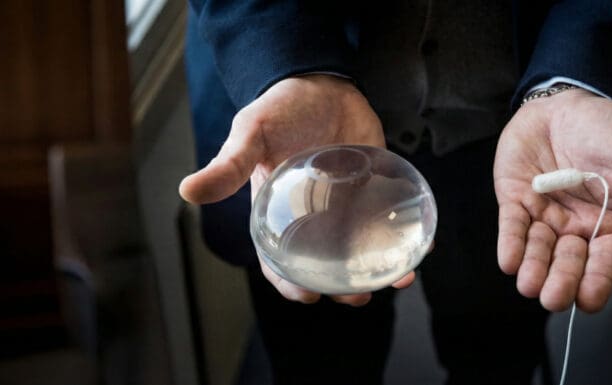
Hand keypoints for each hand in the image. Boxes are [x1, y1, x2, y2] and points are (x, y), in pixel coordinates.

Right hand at [179, 74, 414, 305]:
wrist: (320, 80)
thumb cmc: (279, 109)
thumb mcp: (250, 134)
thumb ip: (228, 165)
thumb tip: (188, 191)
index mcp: (279, 214)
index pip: (281, 260)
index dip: (290, 282)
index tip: (309, 295)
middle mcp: (315, 217)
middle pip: (327, 265)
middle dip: (343, 288)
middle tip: (359, 297)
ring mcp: (347, 207)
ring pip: (362, 250)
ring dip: (380, 270)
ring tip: (399, 281)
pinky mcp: (375, 190)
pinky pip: (390, 221)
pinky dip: (406, 237)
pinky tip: (424, 246)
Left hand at [494, 89, 611, 312]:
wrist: (569, 99)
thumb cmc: (610, 129)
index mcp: (608, 224)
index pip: (604, 260)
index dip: (597, 281)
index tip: (590, 302)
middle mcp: (575, 226)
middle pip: (568, 263)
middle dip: (561, 282)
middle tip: (554, 298)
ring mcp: (544, 215)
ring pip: (538, 251)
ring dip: (533, 269)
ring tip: (530, 285)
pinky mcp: (515, 199)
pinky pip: (512, 227)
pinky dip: (510, 244)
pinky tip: (509, 261)